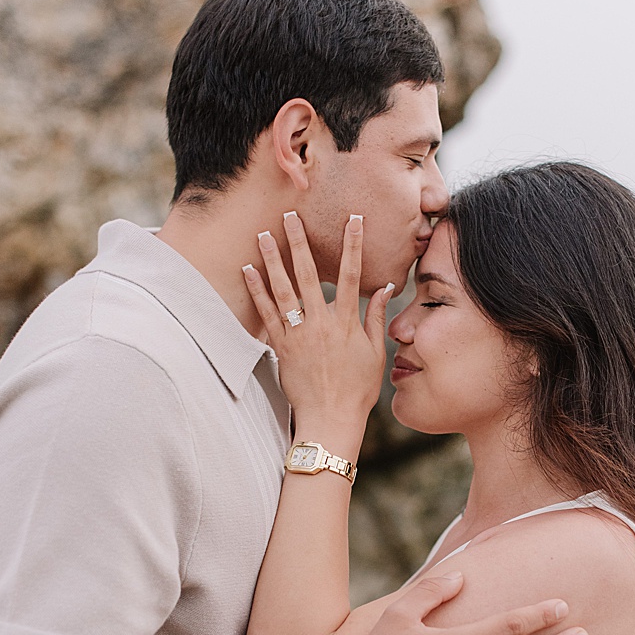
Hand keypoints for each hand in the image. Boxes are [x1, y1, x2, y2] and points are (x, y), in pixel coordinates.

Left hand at [241, 212, 390, 447]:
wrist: (330, 418)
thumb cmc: (356, 389)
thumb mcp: (374, 352)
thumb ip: (375, 317)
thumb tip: (386, 287)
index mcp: (347, 322)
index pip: (353, 275)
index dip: (353, 245)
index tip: (354, 219)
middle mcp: (321, 323)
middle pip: (309, 274)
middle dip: (300, 242)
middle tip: (291, 215)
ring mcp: (299, 334)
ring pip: (283, 289)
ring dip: (273, 259)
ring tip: (264, 234)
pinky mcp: (281, 346)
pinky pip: (266, 313)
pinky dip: (257, 291)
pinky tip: (248, 270)